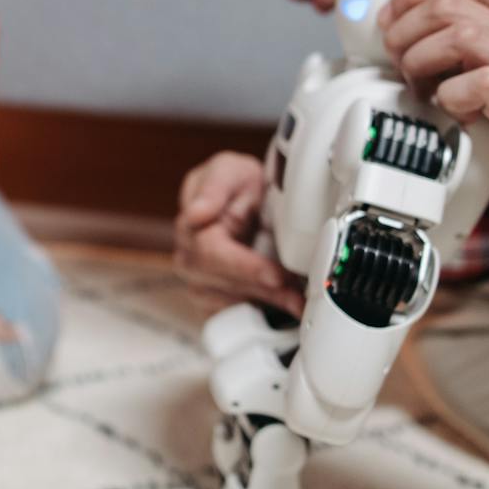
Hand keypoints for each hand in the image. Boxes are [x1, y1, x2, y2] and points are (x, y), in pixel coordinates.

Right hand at [173, 151, 304, 316]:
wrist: (249, 200)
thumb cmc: (238, 185)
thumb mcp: (229, 170)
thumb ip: (213, 188)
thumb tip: (195, 213)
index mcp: (191, 227)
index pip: (211, 255)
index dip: (244, 268)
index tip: (275, 275)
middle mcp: (190, 260)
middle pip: (221, 285)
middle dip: (263, 291)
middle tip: (297, 294)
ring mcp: (200, 284)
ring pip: (229, 305)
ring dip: (266, 306)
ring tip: (297, 303)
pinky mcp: (215, 302)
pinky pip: (232, 318)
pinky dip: (260, 316)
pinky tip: (284, 311)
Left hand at [378, 0, 488, 226]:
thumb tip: (449, 64)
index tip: (396, 19)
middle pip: (451, 2)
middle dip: (406, 27)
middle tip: (398, 59)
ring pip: (457, 32)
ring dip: (421, 59)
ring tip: (422, 87)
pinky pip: (476, 83)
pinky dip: (451, 98)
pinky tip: (457, 116)